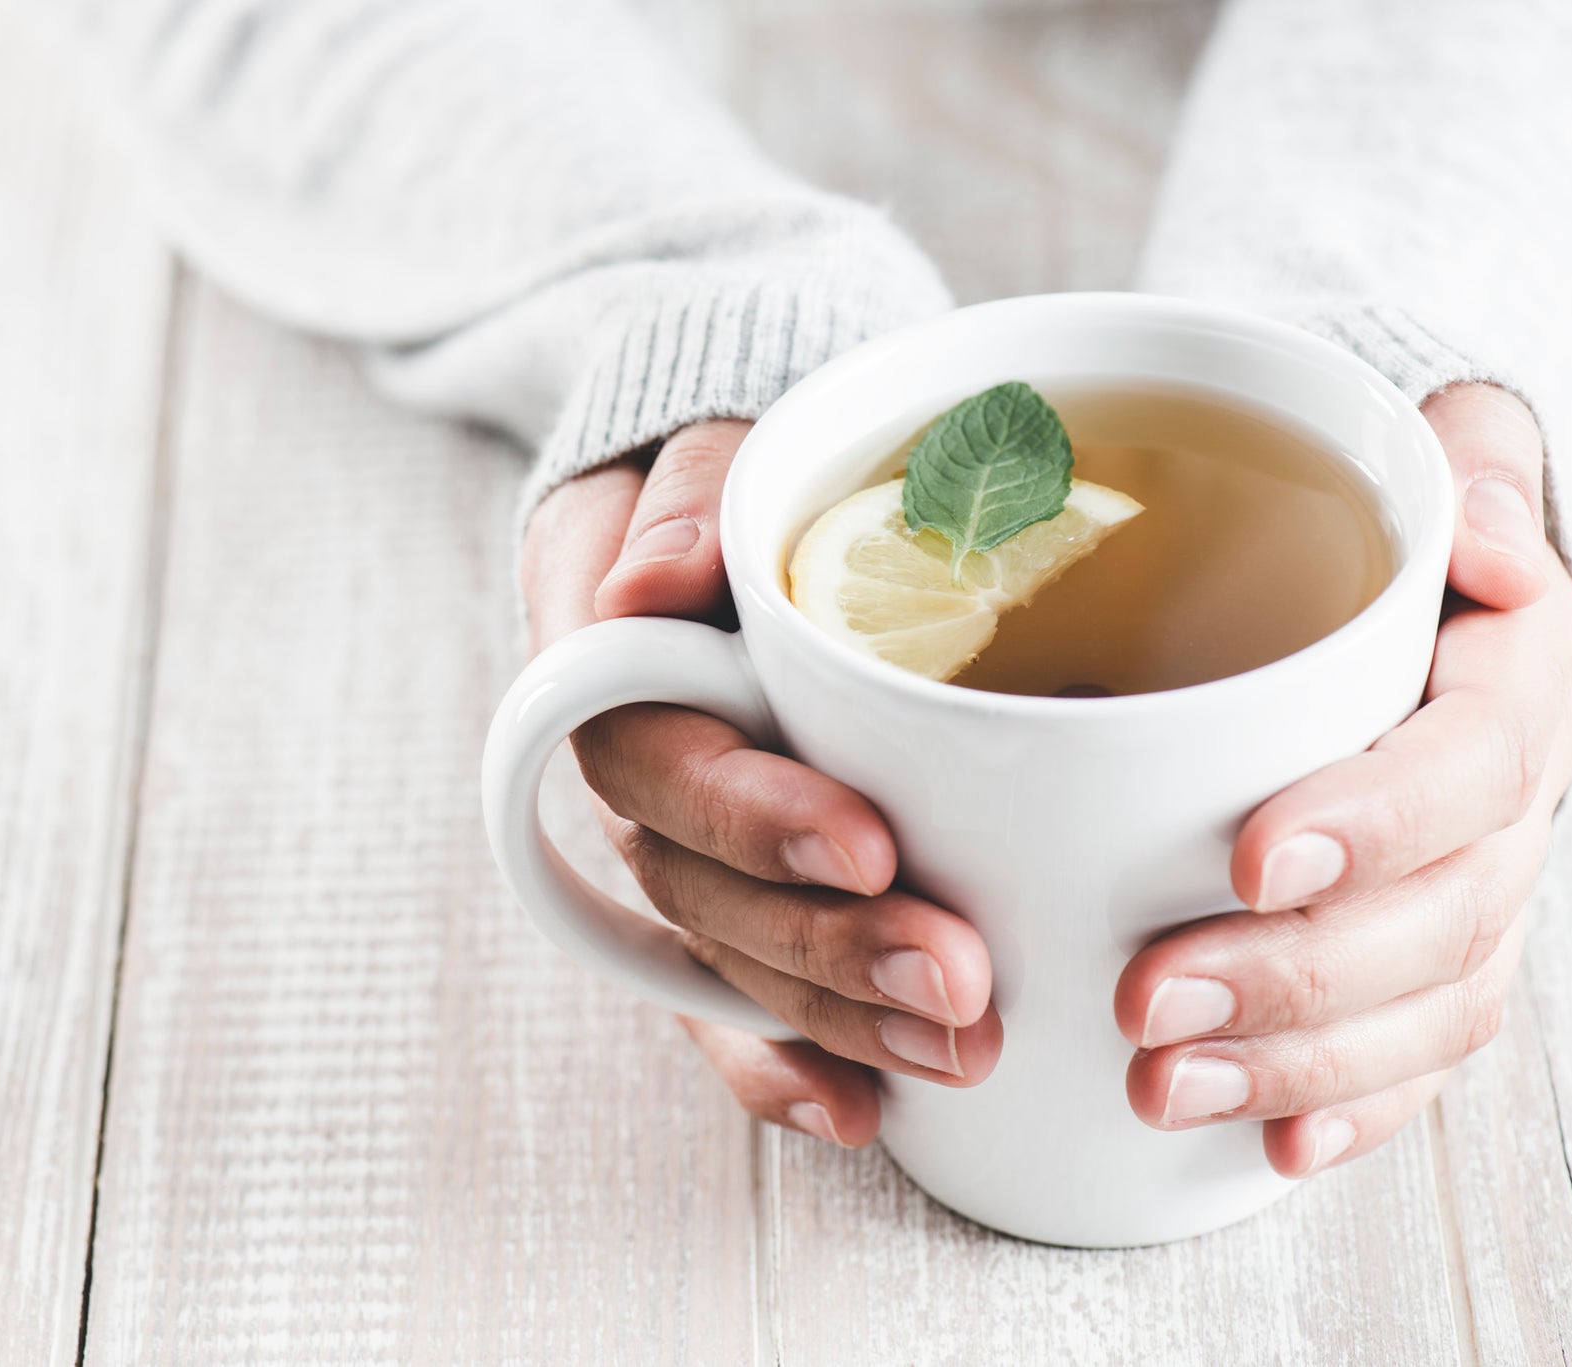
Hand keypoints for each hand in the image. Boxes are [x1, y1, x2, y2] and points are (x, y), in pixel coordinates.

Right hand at [521, 422, 1002, 1147]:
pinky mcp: (737, 883)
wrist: (742, 490)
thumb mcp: (715, 437)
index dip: (750, 818)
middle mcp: (637, 769)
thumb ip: (693, 495)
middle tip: (956, 980)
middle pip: (697, 883)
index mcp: (611, 661)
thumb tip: (648, 588)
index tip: (869, 845)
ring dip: (836, 1013)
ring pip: (731, 952)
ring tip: (960, 1049)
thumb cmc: (737, 459)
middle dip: (823, 946)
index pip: (652, 757)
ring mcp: (684, 839)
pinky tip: (862, 1113)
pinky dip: (785, 1059)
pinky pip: (731, 996)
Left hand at [1114, 383, 1571, 1176]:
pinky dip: (1351, 1105)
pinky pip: (1421, 1054)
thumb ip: (1450, 461)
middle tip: (1148, 1001)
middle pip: (1444, 912)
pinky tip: (1270, 1148)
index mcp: (1510, 676)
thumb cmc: (1360, 525)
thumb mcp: (1400, 461)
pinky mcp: (1429, 960)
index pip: (1477, 757)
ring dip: (1298, 1062)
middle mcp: (1509, 800)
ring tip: (1160, 1085)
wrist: (1374, 585)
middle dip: (1295, 974)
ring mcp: (1475, 889)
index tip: (1250, 857)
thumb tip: (1475, 522)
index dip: (1379, 818)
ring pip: (1429, 1004)